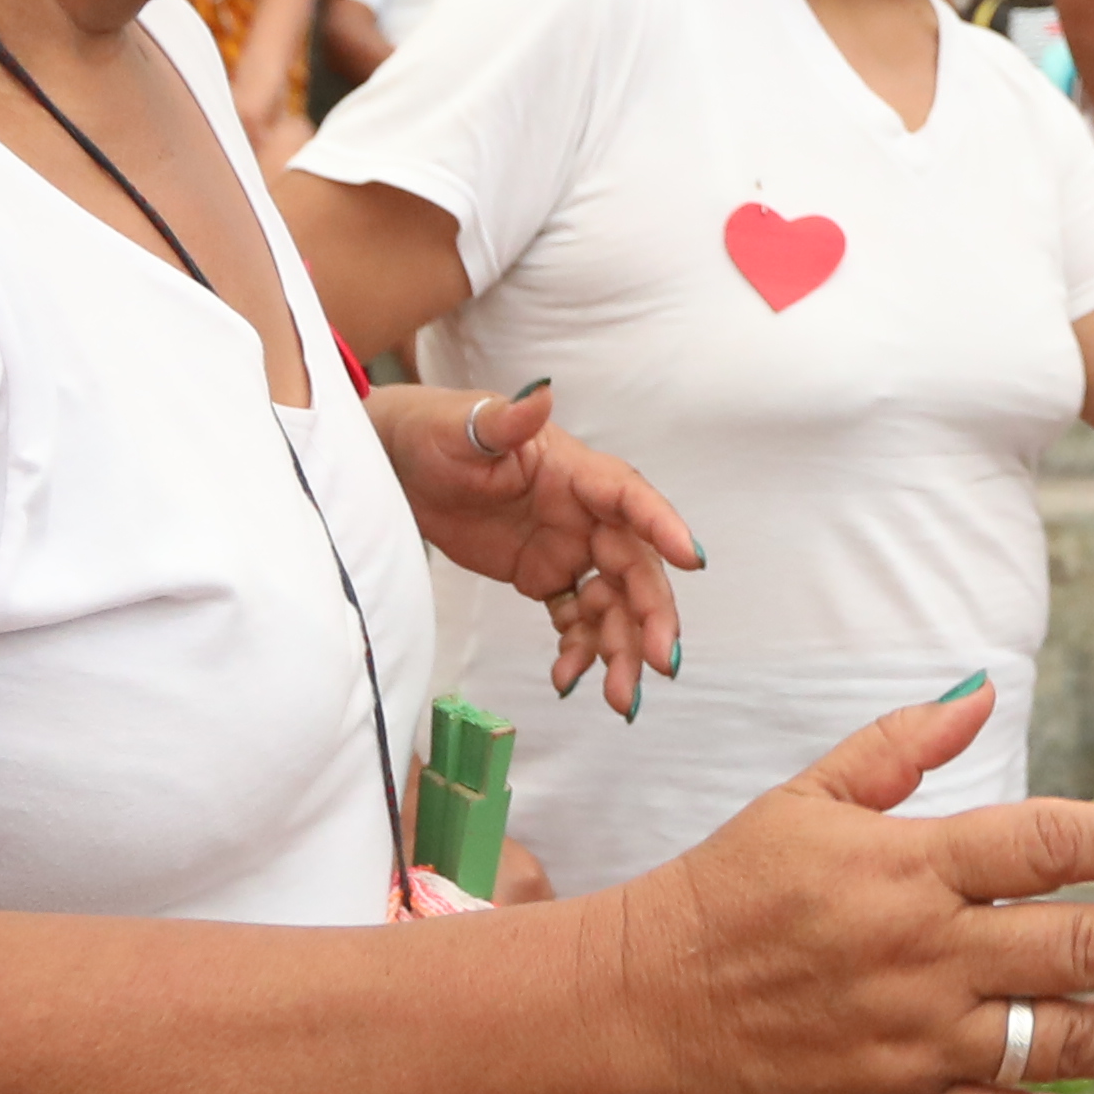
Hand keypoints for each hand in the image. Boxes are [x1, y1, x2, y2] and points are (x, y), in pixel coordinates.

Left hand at [404, 376, 703, 718]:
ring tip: (621, 699)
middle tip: (661, 663)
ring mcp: (569, 547)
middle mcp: (585, 513)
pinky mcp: (545, 576)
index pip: (629, 497)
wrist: (400, 466)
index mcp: (575, 473)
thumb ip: (505, 421)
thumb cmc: (436, 433)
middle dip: (652, 615)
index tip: (693, 561)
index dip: (663, 526)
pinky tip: (567, 681)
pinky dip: (579, 651)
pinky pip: (576, 619)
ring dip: (623, 649)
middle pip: (634, 566)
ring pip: (613, 603)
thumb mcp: (466, 429)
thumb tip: (539, 394)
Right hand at [616, 698, 1093, 1093]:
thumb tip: (979, 691)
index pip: (1043, 843)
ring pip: (1057, 1044)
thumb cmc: (727, 891)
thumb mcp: (806, 797)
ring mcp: (916, 1042)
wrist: (647, 1008)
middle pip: (1078, 948)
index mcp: (906, 868)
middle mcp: (924, 957)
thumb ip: (900, 746)